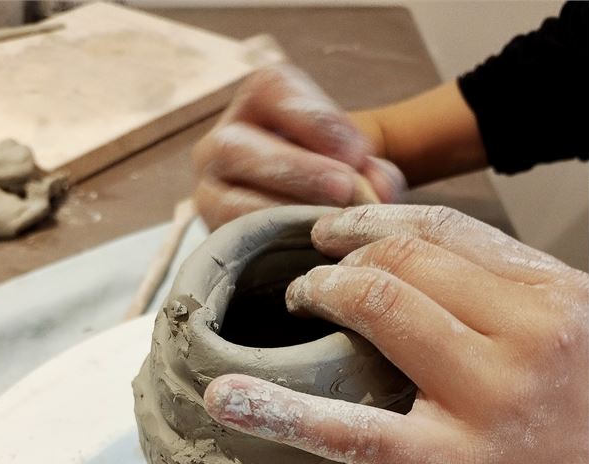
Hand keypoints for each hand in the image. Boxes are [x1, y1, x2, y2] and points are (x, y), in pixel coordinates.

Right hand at [193, 64, 404, 229]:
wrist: (305, 220)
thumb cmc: (332, 178)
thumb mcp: (353, 164)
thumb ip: (371, 170)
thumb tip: (381, 191)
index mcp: (257, 104)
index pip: (271, 88)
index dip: (314, 119)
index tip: (357, 151)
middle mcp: (220, 143)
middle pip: (239, 147)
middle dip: (296, 170)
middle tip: (343, 188)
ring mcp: (208, 193)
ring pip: (228, 200)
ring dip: (282, 213)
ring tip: (327, 223)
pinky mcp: (215, 237)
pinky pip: (233, 242)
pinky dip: (271, 246)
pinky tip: (307, 250)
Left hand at [204, 205, 588, 463]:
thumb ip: (528, 311)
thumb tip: (454, 285)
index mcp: (561, 297)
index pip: (448, 230)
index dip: (376, 219)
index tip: (338, 227)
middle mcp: (529, 332)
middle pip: (404, 259)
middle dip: (340, 255)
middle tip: (310, 275)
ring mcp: (490, 399)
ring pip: (377, 306)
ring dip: (320, 294)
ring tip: (296, 307)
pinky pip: (350, 429)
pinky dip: (279, 410)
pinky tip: (228, 400)